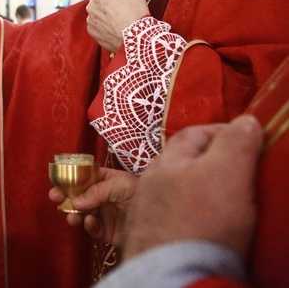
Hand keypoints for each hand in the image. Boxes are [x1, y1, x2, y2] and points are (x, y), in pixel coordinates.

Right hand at [48, 168, 136, 245]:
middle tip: (54, 198)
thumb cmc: (137, 192)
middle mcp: (103, 196)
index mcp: (105, 180)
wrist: (158, 216)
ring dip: (74, 213)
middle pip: (78, 196)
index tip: (57, 182)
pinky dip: (89, 226)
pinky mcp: (107, 231)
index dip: (69, 179)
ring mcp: (105, 213)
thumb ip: (95, 192)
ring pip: (82, 213)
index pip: (84, 178)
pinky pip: (92, 228)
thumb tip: (74, 202)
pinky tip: (91, 223)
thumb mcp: (116, 184)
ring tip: (72, 216)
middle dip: (65, 197)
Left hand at [86, 0, 148, 51]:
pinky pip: (95, 24)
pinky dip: (102, 25)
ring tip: (118, 19)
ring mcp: (90, 20)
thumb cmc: (136, 14)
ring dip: (102, 13)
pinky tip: (114, 27)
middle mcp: (91, 6)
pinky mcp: (92, 31)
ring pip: (95, 12)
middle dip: (104, 1)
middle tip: (119, 7)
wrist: (136, 39)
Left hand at [122, 115, 262, 261]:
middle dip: (206, 160)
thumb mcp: (227, 173)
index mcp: (166, 162)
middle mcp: (148, 183)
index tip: (248, 138)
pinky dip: (186, 214)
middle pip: (179, 162)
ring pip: (171, 190)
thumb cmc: (202, 219)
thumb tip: (246, 120)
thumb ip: (235, 143)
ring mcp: (145, 213)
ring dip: (193, 188)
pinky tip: (198, 224)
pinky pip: (169, 217)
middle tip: (236, 169)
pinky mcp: (148, 239)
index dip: (222, 132)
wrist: (173, 273)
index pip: (194, 134)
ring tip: (218, 197)